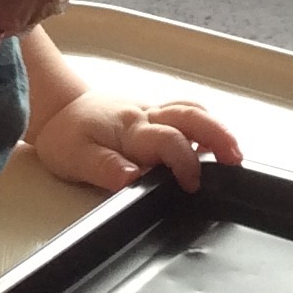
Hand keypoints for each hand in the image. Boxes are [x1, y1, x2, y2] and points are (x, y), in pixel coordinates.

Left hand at [34, 91, 243, 192]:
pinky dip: (206, 124)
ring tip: (234, 152)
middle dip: (218, 134)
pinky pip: (186, 112)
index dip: (185, 161)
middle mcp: (146, 116)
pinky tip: (217, 142)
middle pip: (192, 116)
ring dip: (217, 128)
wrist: (56, 107)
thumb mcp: (74, 157)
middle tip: (236, 158)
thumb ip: (104, 167)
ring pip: (192, 111)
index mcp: (130, 129)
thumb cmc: (66, 135)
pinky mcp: (155, 114)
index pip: (168, 140)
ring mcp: (152, 112)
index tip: (192, 185)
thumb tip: (132, 179)